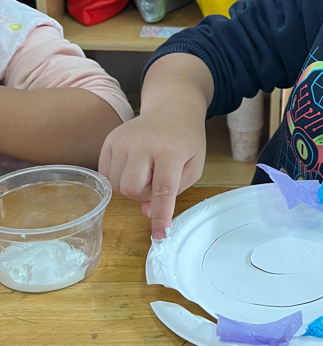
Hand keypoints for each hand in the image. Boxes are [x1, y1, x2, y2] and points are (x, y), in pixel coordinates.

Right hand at [98, 105, 205, 239]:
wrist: (172, 109)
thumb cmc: (186, 140)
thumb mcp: (193, 166)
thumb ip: (174, 191)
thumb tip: (146, 212)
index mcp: (170, 151)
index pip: (162, 190)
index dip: (161, 216)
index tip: (160, 236)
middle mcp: (143, 144)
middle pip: (131, 189)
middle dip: (143, 194)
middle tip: (156, 181)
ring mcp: (122, 140)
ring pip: (116, 184)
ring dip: (131, 186)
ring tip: (146, 170)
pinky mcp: (110, 140)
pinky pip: (105, 174)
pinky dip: (118, 178)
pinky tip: (133, 166)